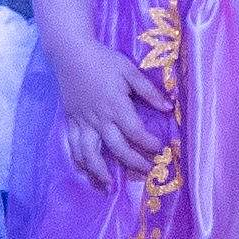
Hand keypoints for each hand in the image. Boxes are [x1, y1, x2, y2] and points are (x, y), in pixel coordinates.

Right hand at [48, 31, 170, 190]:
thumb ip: (148, 91)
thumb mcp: (129, 70)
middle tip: (146, 170)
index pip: (135, 132)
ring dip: (99, 171)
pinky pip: (73, 146)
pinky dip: (79, 161)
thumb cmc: (103, 60)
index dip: (148, 143)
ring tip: (109, 184)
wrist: (71, 53)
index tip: (160, 148)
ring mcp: (82, 122)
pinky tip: (85, 171)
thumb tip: (168, 108)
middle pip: (116, 147)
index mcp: (116, 106)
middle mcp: (99, 118)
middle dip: (132, 161)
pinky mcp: (71, 121)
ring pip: (90, 153)